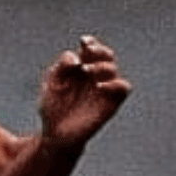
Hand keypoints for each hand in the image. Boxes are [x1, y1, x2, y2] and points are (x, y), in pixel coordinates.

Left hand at [37, 35, 131, 151]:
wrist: (54, 132)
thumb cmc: (52, 106)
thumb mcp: (52, 84)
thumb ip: (61, 68)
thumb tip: (76, 58)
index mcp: (80, 67)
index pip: (91, 48)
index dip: (91, 42)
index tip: (83, 42)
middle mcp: (95, 76)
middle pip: (106, 55)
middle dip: (99, 50)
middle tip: (87, 53)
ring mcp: (103, 89)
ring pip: (113, 68)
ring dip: (101, 66)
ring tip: (86, 71)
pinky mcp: (111, 103)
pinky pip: (123, 87)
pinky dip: (115, 83)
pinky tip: (99, 86)